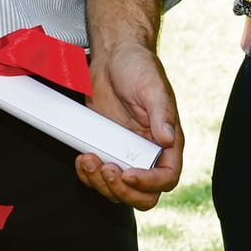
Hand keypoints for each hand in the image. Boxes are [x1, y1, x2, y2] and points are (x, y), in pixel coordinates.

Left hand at [77, 41, 183, 209]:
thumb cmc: (139, 66)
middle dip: (123, 190)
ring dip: (100, 184)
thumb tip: (169, 139)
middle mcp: (148, 152)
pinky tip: (82, 158)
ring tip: (89, 160)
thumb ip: (163, 113)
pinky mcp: (105, 148)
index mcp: (168, 141)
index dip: (149, 183)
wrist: (112, 55)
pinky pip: (98, 176)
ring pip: (118, 190)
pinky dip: (87, 175)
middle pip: (143, 195)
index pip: (167, 177)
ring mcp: (125, 153)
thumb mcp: (152, 87)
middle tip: (106, 169)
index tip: (128, 173)